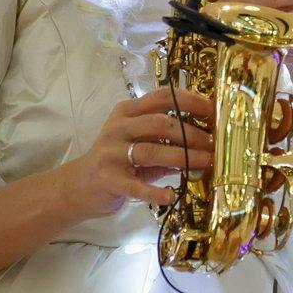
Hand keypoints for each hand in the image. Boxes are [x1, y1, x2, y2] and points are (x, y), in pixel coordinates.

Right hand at [58, 88, 218, 220]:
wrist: (79, 184)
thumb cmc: (117, 159)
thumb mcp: (137, 139)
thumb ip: (164, 135)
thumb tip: (205, 137)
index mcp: (127, 112)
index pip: (161, 97)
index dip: (189, 101)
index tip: (211, 109)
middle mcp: (117, 128)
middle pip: (159, 123)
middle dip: (190, 133)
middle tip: (212, 144)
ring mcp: (111, 154)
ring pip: (152, 151)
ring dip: (184, 157)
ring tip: (206, 163)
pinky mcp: (108, 179)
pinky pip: (137, 186)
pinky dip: (156, 191)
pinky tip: (171, 195)